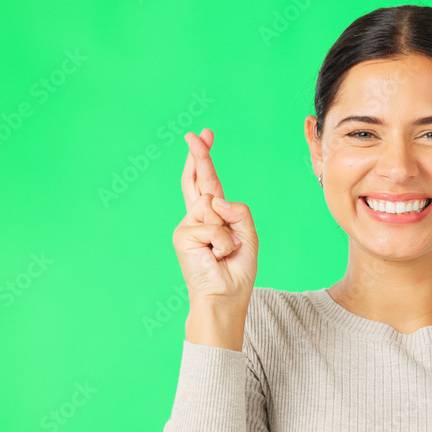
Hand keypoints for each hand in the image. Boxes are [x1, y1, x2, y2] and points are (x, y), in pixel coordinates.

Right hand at [172, 128, 258, 304]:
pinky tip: (217, 256)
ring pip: (213, 205)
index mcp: (213, 216)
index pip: (208, 182)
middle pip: (199, 180)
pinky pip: (212, 226)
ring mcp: (188, 225)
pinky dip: (223, 242)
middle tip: (195, 134)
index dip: (204, 159)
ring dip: (228, 230)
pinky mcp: (183, 235)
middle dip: (199, 156)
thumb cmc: (236, 270)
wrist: (224, 297)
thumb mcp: (248, 236)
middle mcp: (197, 217)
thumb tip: (215, 198)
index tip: (204, 135)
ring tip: (224, 251)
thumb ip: (237, 212)